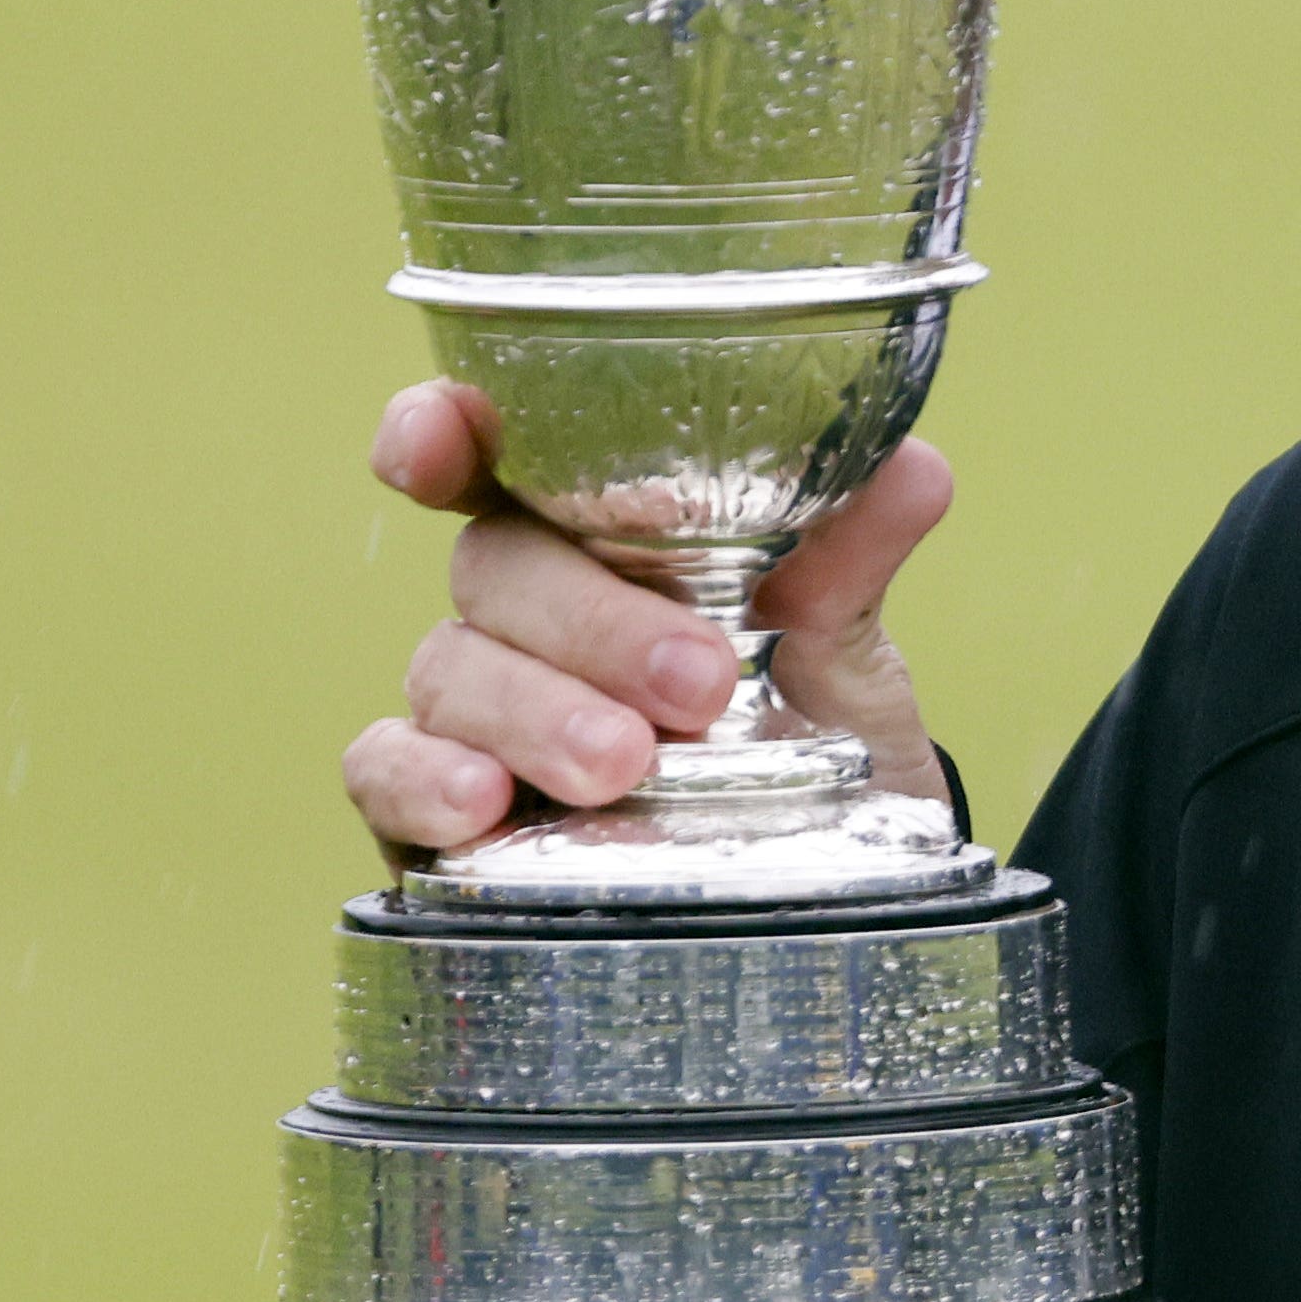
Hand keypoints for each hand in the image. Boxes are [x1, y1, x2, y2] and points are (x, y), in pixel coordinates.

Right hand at [335, 377, 961, 855]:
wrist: (832, 872)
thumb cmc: (813, 726)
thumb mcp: (847, 648)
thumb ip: (851, 559)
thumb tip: (914, 470)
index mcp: (603, 532)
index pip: (497, 451)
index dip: (443, 428)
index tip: (437, 441)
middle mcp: (526, 609)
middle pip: (498, 570)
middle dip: (591, 624)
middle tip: (697, 685)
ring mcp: (476, 706)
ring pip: (451, 670)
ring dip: (533, 712)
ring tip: (622, 766)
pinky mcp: (442, 810)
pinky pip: (386, 772)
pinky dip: (420, 781)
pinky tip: (480, 805)